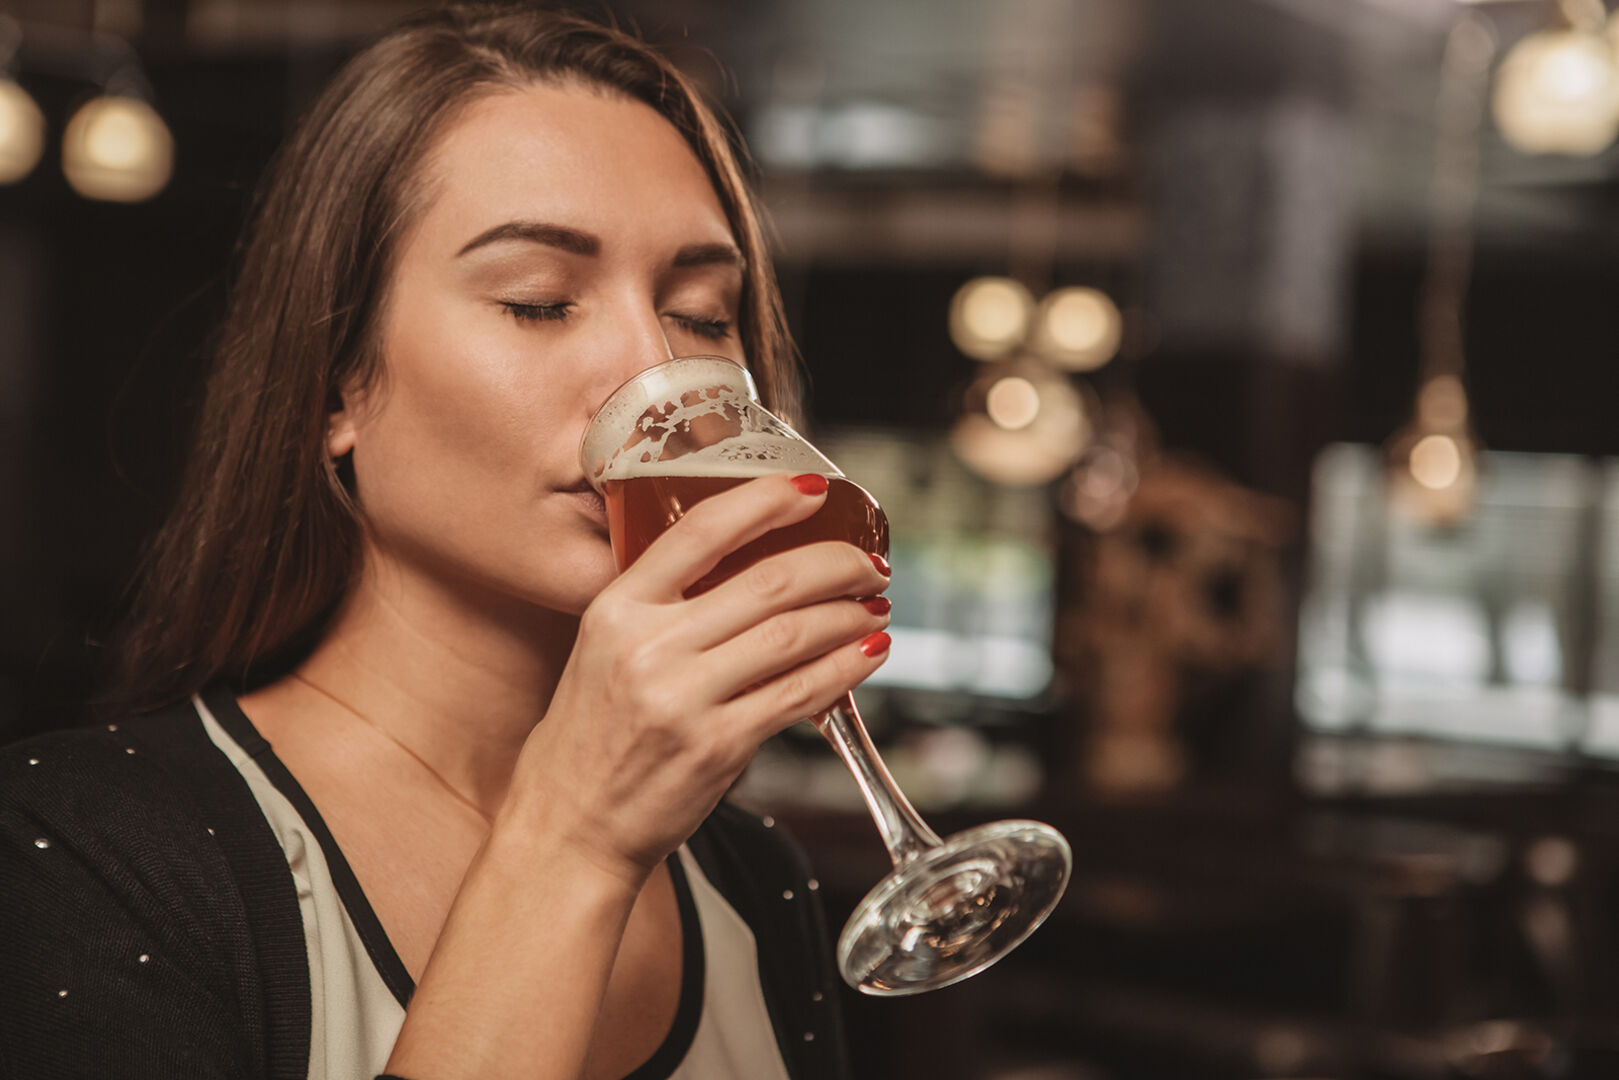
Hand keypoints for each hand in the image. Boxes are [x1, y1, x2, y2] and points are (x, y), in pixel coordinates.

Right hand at [503, 473, 891, 884]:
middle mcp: (649, 646)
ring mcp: (684, 698)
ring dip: (848, 615)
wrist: (568, 826)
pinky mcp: (717, 746)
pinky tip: (866, 654)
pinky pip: (799, 694)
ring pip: (792, 635)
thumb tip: (748, 571)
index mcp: (616, 608)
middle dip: (836, 564)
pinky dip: (845, 669)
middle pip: (767, 581)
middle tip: (868, 564)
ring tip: (874, 606)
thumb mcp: (603, 651)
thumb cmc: (589, 740)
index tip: (810, 492)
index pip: (700, 530)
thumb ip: (662, 608)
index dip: (765, 501)